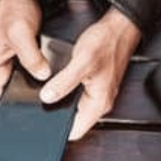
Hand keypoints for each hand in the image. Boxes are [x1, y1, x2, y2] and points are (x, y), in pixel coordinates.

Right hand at [0, 0, 50, 110]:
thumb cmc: (12, 10)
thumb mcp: (21, 33)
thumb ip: (31, 57)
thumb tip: (42, 75)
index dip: (6, 112)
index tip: (23, 116)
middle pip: (5, 98)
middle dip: (20, 105)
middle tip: (40, 109)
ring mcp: (4, 67)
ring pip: (15, 90)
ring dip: (27, 93)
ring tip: (44, 97)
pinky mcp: (15, 63)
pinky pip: (22, 80)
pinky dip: (32, 83)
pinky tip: (44, 84)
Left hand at [40, 7, 140, 139]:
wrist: (119, 28)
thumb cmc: (106, 43)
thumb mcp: (82, 62)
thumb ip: (63, 82)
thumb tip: (46, 97)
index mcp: (98, 103)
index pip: (76, 131)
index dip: (59, 131)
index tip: (44, 124)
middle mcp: (99, 102)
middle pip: (73, 120)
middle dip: (57, 115)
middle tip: (41, 106)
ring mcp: (97, 93)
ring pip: (74, 107)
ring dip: (60, 101)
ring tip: (48, 92)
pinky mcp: (94, 84)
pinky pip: (76, 95)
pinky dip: (65, 90)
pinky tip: (58, 81)